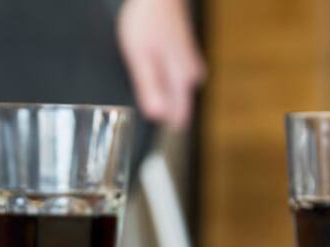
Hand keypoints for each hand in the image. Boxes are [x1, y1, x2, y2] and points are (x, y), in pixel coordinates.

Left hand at [117, 0, 205, 129]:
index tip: (147, 144)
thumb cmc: (148, 20)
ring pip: (175, 95)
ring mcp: (190, 67)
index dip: (162, 133)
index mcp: (182, 79)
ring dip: (162, 101)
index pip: (179, 119)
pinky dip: (162, 86)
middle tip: (138, 118)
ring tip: (144, 98)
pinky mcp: (185, 60)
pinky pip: (173, 83)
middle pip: (177, 108)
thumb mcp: (140, 57)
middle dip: (161, 116)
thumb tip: (157, 117)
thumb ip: (149, 87)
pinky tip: (151, 80)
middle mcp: (192, 76)